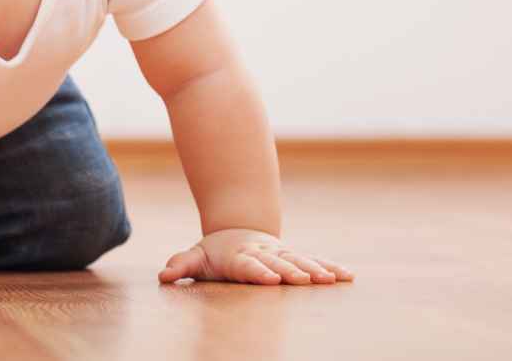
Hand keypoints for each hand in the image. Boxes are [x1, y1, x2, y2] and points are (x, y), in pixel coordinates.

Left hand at [158, 228, 353, 285]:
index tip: (271, 279)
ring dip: (317, 270)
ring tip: (331, 279)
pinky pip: (314, 261)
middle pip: (279, 264)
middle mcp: (264, 253)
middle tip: (307, 281)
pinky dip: (331, 267)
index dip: (259, 272)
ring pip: (301, 260)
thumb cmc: (216, 252)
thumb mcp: (197, 257)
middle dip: (293, 272)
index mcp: (241, 256)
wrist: (237, 229)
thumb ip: (182, 265)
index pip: (249, 265)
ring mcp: (281, 254)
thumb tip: (163, 276)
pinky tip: (347, 276)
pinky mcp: (294, 257)